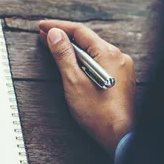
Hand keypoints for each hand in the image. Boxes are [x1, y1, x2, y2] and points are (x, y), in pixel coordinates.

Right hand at [39, 20, 135, 154]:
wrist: (120, 136)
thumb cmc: (99, 113)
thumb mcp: (74, 81)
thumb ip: (63, 55)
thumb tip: (55, 34)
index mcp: (108, 54)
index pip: (79, 31)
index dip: (58, 27)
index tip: (42, 27)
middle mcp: (118, 57)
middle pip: (87, 40)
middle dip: (64, 36)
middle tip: (44, 35)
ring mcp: (121, 68)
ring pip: (93, 51)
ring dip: (73, 49)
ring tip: (54, 47)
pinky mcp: (120, 79)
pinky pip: (99, 61)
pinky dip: (83, 60)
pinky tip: (72, 64)